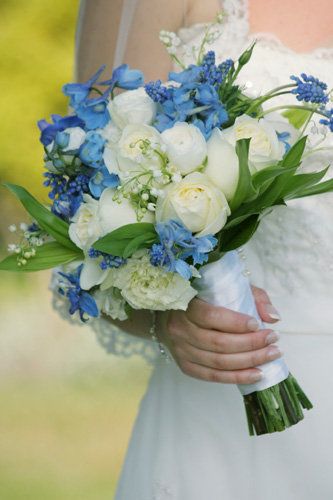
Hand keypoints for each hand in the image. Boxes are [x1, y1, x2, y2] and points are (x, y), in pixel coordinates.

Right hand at [158, 286, 281, 383]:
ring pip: (219, 362)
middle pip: (219, 343)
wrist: (166, 316)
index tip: (258, 324)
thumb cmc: (201, 299)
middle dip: (251, 344)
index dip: (236, 323)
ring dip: (250, 361)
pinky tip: (257, 374)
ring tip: (272, 355)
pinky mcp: (185, 366)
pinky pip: (213, 376)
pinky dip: (237, 377)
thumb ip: (252, 297)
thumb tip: (273, 317)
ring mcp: (181, 350)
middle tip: (274, 339)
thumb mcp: (226, 289)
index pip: (211, 317)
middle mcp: (181, 330)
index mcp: (186, 306)